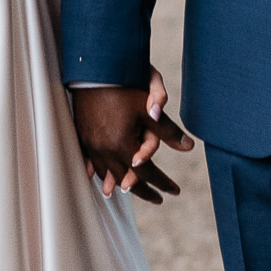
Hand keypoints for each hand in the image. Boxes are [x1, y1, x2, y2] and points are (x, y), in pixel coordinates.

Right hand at [73, 76, 194, 205]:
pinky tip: (99, 178)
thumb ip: (168, 130)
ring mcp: (91, 144)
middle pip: (125, 179)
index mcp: (123, 144)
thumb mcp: (149, 109)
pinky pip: (90, 162)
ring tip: (128, 191)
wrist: (94, 71)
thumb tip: (189, 147)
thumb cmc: (124, 87)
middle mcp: (105, 149)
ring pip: (106, 173)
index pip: (147, 172)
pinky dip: (98, 172)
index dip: (162, 183)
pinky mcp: (82, 136)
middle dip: (143, 191)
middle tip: (157, 199)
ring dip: (119, 184)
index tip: (174, 191)